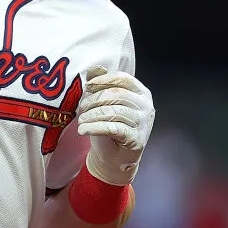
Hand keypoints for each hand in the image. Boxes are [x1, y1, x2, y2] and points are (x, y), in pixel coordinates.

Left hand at [76, 67, 154, 185]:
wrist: (114, 158)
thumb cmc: (110, 127)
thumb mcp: (104, 104)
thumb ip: (102, 85)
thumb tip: (95, 69)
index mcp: (141, 93)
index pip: (122, 79)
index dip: (103, 80)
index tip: (87, 86)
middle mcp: (146, 106)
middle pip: (116, 94)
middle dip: (94, 100)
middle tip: (81, 108)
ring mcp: (144, 123)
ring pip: (113, 112)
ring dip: (92, 115)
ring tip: (81, 120)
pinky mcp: (137, 139)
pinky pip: (112, 128)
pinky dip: (94, 127)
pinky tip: (83, 130)